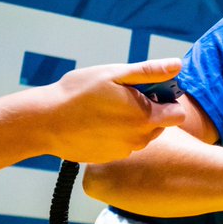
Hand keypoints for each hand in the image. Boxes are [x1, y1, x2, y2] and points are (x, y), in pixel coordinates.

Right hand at [40, 58, 186, 162]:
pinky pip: (124, 144)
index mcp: (144, 118)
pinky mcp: (108, 158)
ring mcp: (123, 151)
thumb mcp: (115, 74)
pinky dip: (117, 134)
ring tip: (107, 109)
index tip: (149, 90)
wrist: (44, 122)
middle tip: (123, 96)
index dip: (168, 100)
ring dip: (133, 123)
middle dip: (150, 110)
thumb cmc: (79, 93)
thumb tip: (178, 65)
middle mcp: (138, 140)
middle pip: (161, 125)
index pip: (177, 114)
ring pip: (141, 135)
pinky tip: (98, 123)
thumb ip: (150, 72)